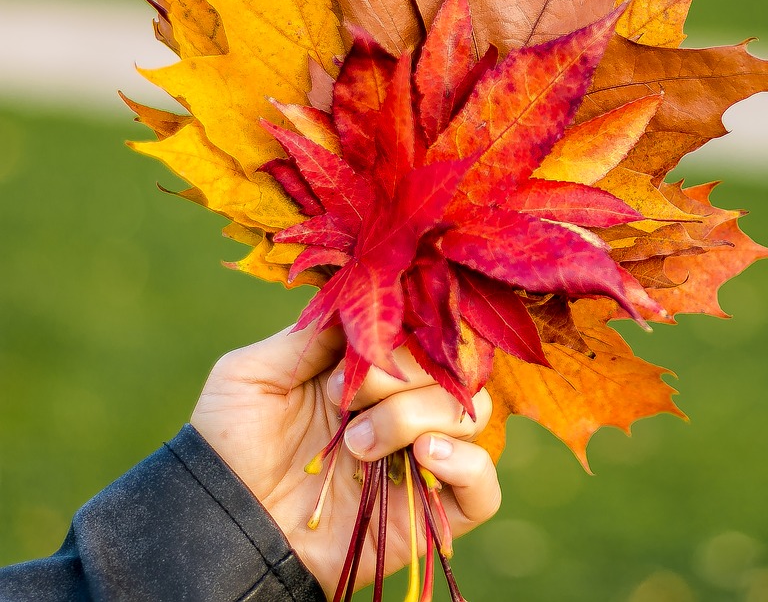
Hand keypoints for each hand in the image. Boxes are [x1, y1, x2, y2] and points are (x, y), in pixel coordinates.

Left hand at [190, 325, 500, 597]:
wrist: (222, 522)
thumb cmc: (229, 444)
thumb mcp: (252, 372)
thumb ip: (311, 334)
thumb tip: (365, 305)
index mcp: (374, 371)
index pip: (429, 331)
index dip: (409, 330)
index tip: (361, 348)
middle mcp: (406, 408)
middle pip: (457, 368)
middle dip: (405, 375)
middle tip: (347, 399)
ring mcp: (422, 458)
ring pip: (473, 416)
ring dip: (419, 416)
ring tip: (359, 444)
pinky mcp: (431, 512)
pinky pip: (486, 484)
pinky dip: (466, 464)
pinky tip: (421, 456)